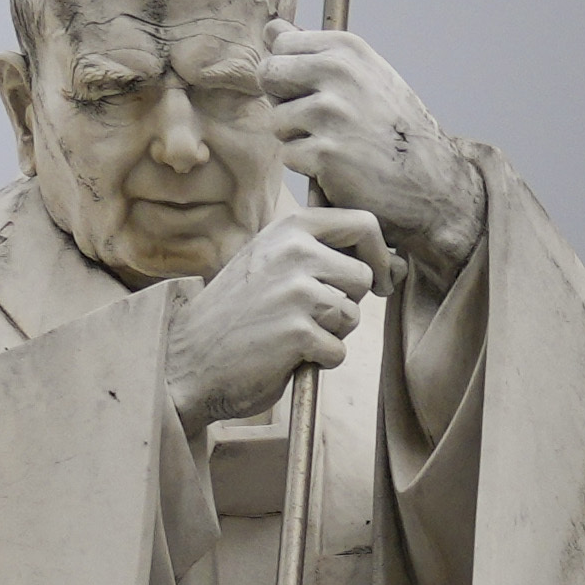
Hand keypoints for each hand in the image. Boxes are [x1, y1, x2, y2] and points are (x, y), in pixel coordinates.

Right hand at [163, 202, 388, 424]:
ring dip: (330, 334)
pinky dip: (317, 361)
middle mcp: (295, 252)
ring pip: (352, 316)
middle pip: (362, 277)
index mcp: (291, 228)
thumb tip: (396, 266)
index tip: (374, 280)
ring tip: (289, 334)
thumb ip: (323, 254)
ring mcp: (296, 291)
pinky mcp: (298, 332)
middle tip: (304, 316)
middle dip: (344, 304)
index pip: (364, 223)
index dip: (379, 256)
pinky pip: (338, 350)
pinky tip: (284, 356)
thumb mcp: (272, 262)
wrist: (188, 358)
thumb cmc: (237, 313)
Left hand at [255, 31, 479, 277]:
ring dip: (299, 138)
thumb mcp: (364, 74)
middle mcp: (337, 72)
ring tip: (337, 144)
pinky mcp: (324, 153)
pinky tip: (339, 166)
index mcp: (347, 48)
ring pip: (277, 120)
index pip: (281, 43)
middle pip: (268, 76)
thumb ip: (315, 51)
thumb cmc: (394, 128)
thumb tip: (271, 28)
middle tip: (320, 120)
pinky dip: (309, 166)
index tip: (315, 88)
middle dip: (284, 100)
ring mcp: (329, 113)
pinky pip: (289, 155)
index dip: (290, 71)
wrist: (431, 179)